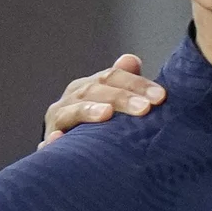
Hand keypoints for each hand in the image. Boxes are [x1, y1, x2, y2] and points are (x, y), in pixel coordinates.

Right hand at [40, 54, 168, 146]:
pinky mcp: (50, 141)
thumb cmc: (103, 125)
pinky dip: (54, 140)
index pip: (113, 76)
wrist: (73, 152)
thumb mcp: (115, 102)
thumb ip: (126, 82)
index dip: (137, 83)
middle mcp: (72, 97)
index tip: (161, 96)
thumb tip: (131, 59)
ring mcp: (59, 119)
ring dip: (89, 111)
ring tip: (106, 114)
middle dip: (121, 98)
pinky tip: (58, 139)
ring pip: (73, 110)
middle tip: (144, 108)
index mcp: (90, 85)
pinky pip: (50, 142)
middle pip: (96, 90)